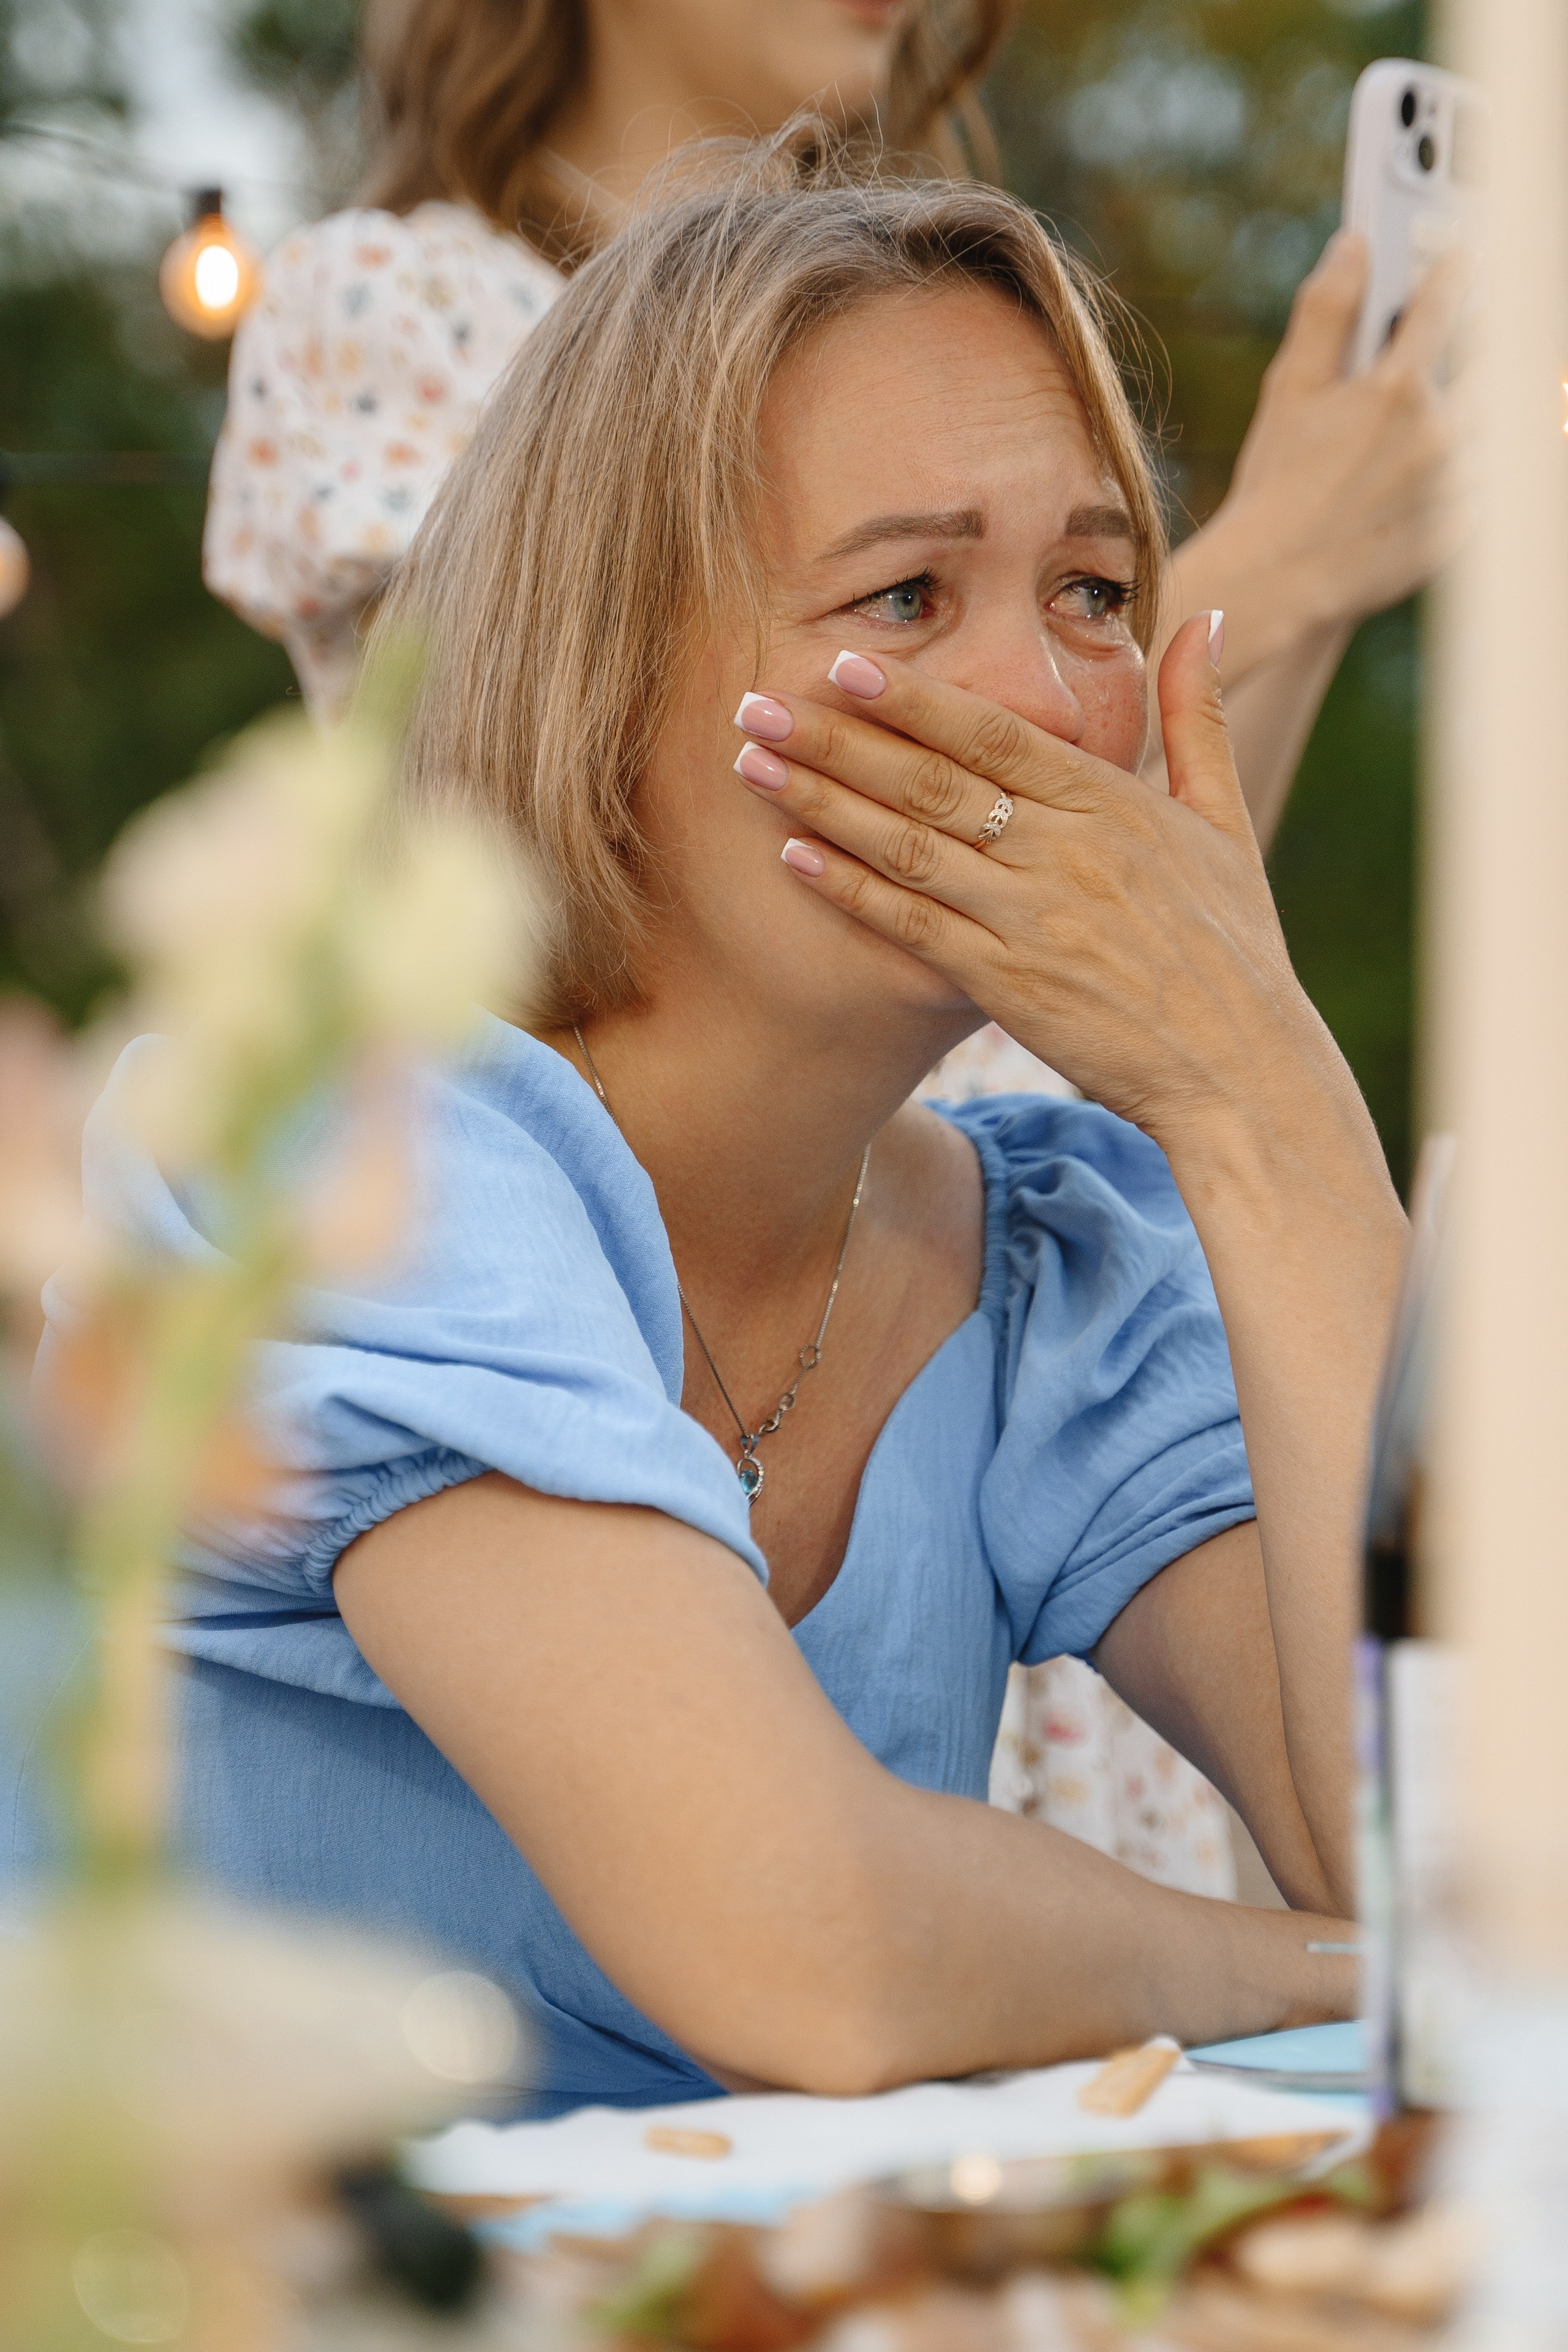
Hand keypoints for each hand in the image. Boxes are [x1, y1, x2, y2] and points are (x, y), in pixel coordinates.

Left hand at [736, 621, 1337, 1156]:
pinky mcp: (1007, 984)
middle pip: (930, 777)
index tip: (840, 662)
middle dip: (835, 736)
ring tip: (750, 764)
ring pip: (908, 843)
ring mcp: (1031, 918)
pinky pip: (911, 924)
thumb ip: (1198, 717)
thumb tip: (1202, 620)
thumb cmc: (1235, 949)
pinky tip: (791, 856)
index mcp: (1110, 802)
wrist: (1243, 1069)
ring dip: (820, 801)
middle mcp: (1063, 850)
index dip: (909, 696)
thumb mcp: (1226, 820)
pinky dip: (848, 888)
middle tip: (756, 701)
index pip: (992, 732)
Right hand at [1191, 230, 1471, 671]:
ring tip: (1453, 399)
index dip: (1452, 270)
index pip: (1446, 299)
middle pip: (1495, 353)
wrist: (1283, 583)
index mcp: (1397, 389)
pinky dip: (1481, 456)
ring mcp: (1458, 483)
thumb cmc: (1277, 487)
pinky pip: (1495, 475)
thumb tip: (1353, 244)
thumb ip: (1325, 312)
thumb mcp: (1289, 391)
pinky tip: (1449, 456)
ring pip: (1503, 414)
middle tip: (1472, 325)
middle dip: (1484, 331)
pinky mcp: (1465, 524)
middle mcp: (1440, 433)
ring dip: (1486, 395)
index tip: (1456, 261)